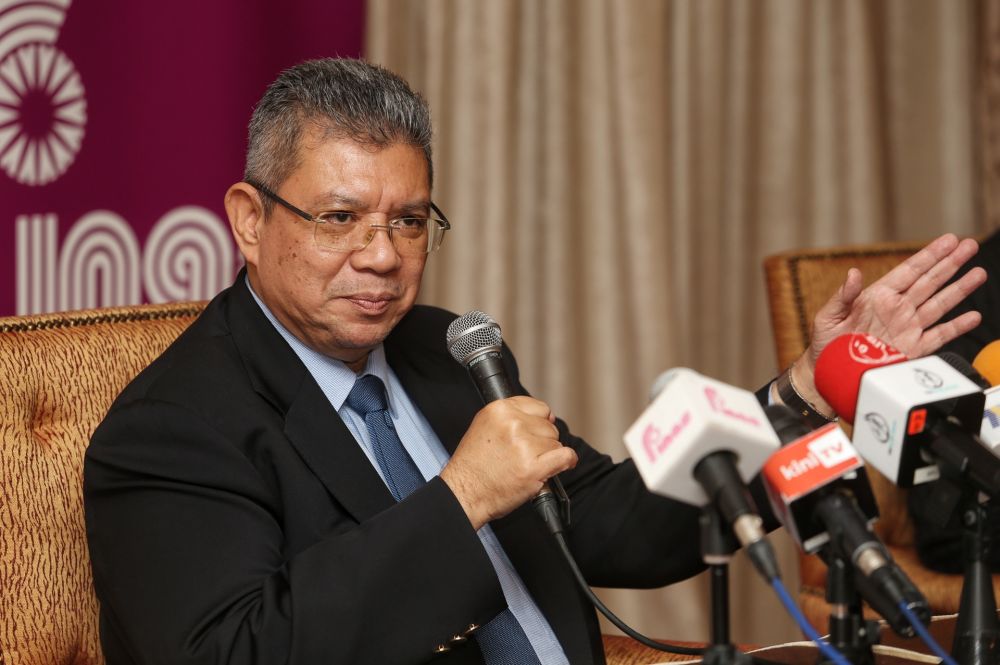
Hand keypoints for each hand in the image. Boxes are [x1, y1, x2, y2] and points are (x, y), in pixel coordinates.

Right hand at [440, 396, 577, 529]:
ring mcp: (524, 445)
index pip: (539, 407)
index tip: (534, 433)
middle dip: (541, 441)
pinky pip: (565, 456)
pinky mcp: (533, 467)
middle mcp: (512, 424)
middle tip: (524, 455)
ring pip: (555, 443)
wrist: (464, 493)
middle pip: (549, 426)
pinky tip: (561, 465)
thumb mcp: (484, 426)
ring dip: (547, 455)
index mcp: (499, 410)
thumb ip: (512, 417)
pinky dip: (567, 461)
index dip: (539, 423)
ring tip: (526, 465)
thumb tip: (547, 415)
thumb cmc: (472, 466)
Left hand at [791, 233, 985, 413]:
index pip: (909, 271)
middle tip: (969, 246)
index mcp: (877, 297)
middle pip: (929, 282)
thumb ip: (843, 295)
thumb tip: (853, 273)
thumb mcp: (828, 316)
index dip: (929, 255)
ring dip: (959, 289)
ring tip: (978, 273)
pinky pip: (939, 336)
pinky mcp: (913, 349)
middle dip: (950, 263)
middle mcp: (896, 309)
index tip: (948, 240)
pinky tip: (972, 317)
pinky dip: (956, 327)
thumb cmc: (826, 343)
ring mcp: (907, 328)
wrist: (828, 374)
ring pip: (939, 304)